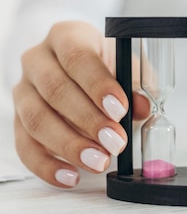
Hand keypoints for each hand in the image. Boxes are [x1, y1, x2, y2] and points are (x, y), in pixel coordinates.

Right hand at [12, 21, 150, 187]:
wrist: (80, 68)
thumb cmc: (108, 65)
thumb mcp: (129, 66)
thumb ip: (137, 84)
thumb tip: (142, 107)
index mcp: (67, 36)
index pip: (78, 57)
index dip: (98, 85)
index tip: (119, 109)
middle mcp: (38, 60)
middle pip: (55, 90)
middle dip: (88, 120)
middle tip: (115, 142)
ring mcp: (23, 90)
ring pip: (37, 119)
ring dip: (69, 145)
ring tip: (99, 162)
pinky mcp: (17, 120)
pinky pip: (25, 146)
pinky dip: (47, 166)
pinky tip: (71, 177)